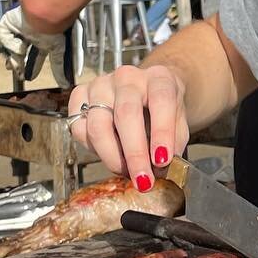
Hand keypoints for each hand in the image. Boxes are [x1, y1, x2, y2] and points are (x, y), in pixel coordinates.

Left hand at [0, 6, 68, 86]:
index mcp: (42, 39)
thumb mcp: (59, 51)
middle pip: (19, 52)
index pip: (35, 56)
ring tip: (16, 64)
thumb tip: (64, 83)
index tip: (29, 78)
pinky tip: (21, 45)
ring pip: (9, 46)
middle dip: (17, 64)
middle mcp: (30, 33)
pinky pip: (3, 34)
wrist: (47, 16)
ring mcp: (18, 27)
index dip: (32, 68)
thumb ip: (60, 67)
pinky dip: (10, 42)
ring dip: (13, 57)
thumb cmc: (56, 29)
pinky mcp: (8, 21)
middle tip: (18, 73)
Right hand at [68, 63, 189, 186]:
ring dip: (112, 156)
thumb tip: (158, 170)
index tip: (162, 160)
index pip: (161, 100)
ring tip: (125, 172)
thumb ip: (172, 144)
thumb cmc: (162, 110)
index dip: (162, 132)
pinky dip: (93, 149)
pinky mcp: (80, 96)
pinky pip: (79, 128)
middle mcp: (128, 78)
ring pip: (98, 124)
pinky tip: (109, 155)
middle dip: (134, 153)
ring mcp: (101, 84)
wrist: (146, 92)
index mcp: (158, 78)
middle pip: (126, 113)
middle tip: (142, 179)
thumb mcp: (178, 124)